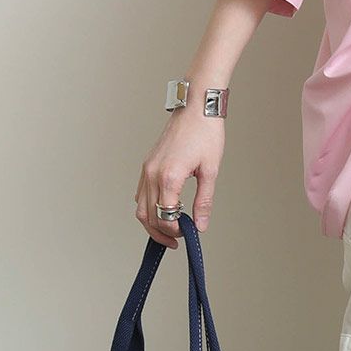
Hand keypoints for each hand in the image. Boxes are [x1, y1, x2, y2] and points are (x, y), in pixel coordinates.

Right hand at [135, 105, 224, 247]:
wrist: (195, 109)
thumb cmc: (205, 135)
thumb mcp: (210, 171)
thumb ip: (204, 201)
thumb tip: (201, 225)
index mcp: (169, 177)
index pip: (165, 217)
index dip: (175, 231)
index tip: (187, 233)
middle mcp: (153, 174)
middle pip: (148, 216)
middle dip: (161, 233)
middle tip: (177, 241)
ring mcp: (147, 169)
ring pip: (139, 207)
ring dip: (151, 223)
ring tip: (167, 231)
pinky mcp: (147, 165)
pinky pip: (140, 193)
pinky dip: (147, 207)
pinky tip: (161, 210)